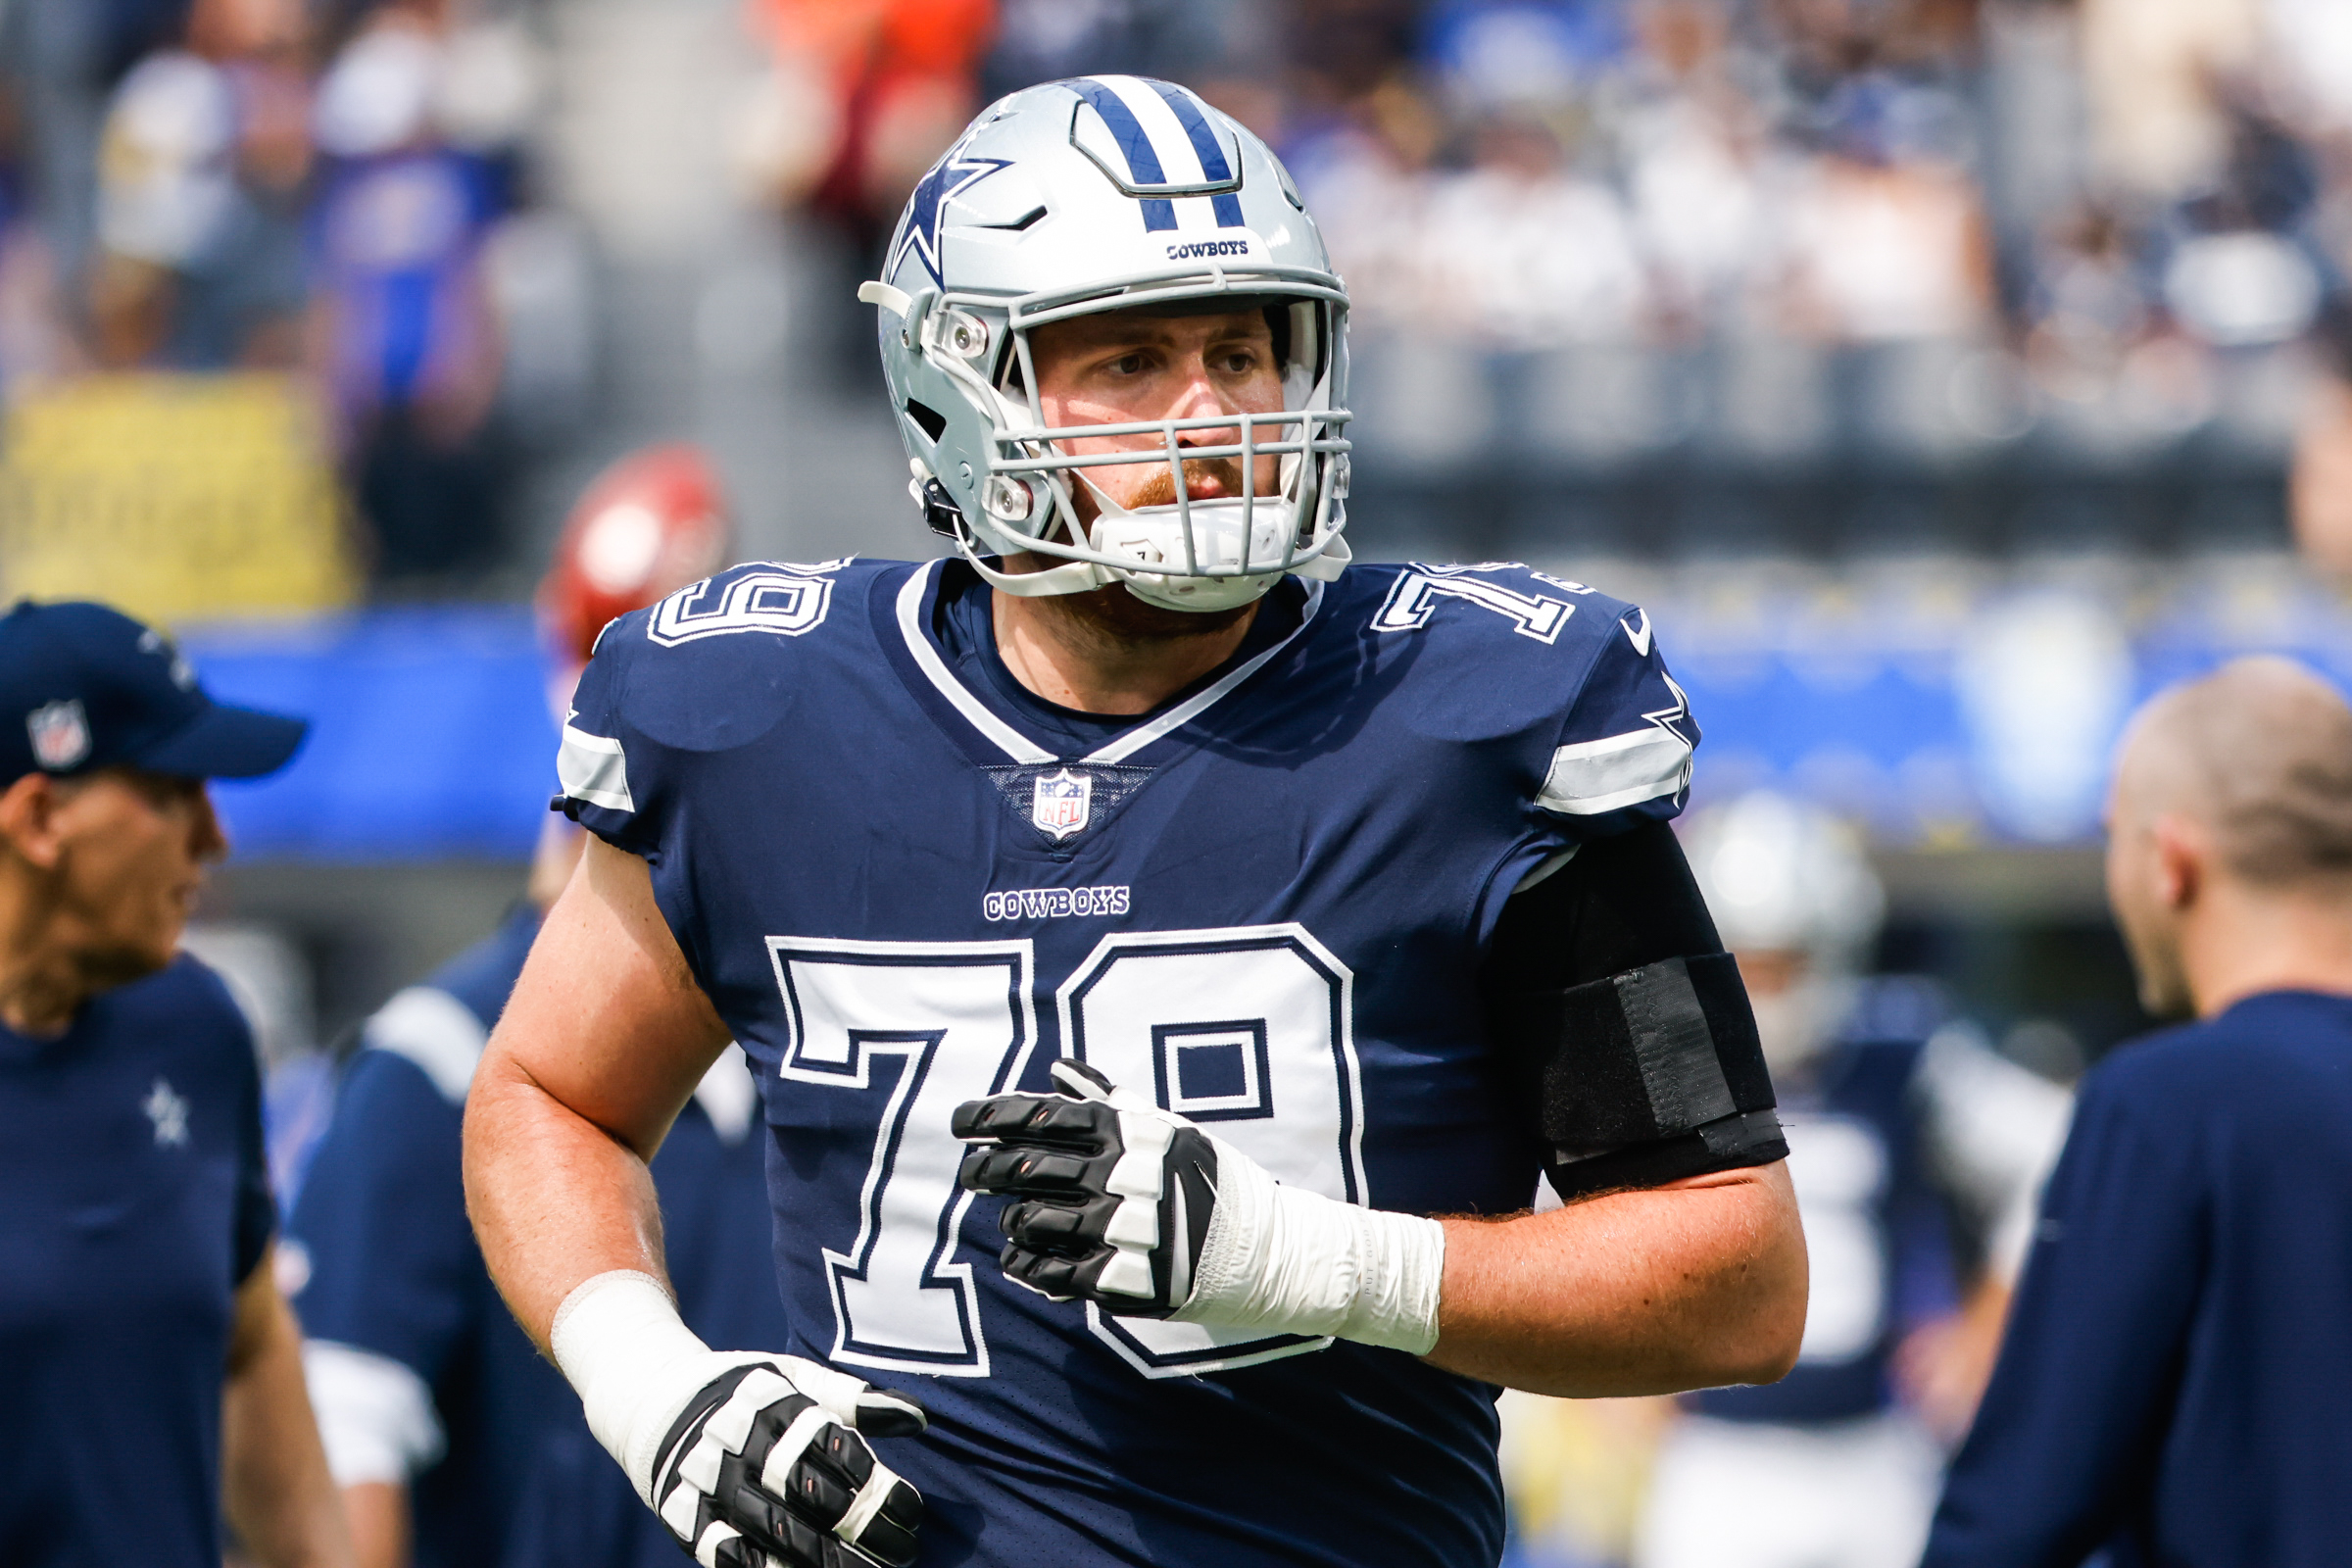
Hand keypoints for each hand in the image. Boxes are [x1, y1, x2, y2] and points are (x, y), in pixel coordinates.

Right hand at [550, 1274, 926, 1567]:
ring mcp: (708, 1480)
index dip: (875, 1482)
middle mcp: (738, 1440)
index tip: (911, 1512)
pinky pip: (726, 1553)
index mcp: (772, 1401)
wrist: (653, 1401)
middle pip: (807, 1491)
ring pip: (772, 1529)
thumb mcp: (794, 1378)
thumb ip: (853, 1398)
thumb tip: (916, 1417)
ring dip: (823, 1560)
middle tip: (902, 1553)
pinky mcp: (682, 1515)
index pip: (833, 1445)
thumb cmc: (746, 1392)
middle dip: (859, 1529)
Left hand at [952, 1059, 1446, 1352]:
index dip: (993, 1117)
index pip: (1048, 1115)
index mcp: (1138, 1134)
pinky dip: (1030, 1267)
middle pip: (1030, 1168)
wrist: (1279, 1251)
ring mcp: (1132, 1229)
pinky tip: (1019, 1261)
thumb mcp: (1172, 1132)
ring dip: (1012, 1220)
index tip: (960, 1122)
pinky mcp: (1134, 1280)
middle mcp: (1130, 1176)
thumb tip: (1059, 1067)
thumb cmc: (1219, 1185)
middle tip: (970, 1173)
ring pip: (1037, 1222)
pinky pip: (1059, 1274)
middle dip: (986, 1169)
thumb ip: (1110, 1102)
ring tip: (1010, 1220)